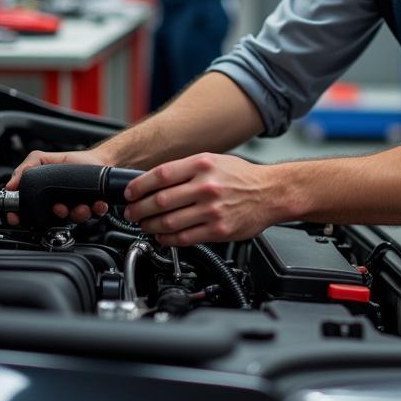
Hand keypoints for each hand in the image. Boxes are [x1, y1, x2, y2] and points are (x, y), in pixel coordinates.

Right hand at [4, 147, 110, 224]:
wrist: (96, 159)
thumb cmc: (72, 161)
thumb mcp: (44, 159)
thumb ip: (27, 167)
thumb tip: (10, 184)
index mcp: (47, 199)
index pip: (31, 212)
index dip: (22, 217)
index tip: (17, 218)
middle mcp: (62, 206)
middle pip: (54, 220)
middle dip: (57, 214)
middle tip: (59, 207)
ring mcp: (78, 208)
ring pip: (75, 219)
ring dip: (77, 213)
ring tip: (80, 204)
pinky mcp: (95, 207)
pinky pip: (96, 213)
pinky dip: (97, 209)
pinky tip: (97, 202)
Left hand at [122, 153, 285, 245]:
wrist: (271, 193)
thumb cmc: (242, 177)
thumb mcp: (214, 161)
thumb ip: (186, 170)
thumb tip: (155, 181)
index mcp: (202, 165)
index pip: (160, 175)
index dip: (139, 186)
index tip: (130, 193)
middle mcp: (206, 186)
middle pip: (160, 200)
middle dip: (139, 209)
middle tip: (131, 212)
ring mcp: (212, 210)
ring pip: (169, 222)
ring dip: (150, 226)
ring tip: (144, 225)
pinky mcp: (218, 230)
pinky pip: (184, 238)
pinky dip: (167, 239)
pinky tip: (162, 236)